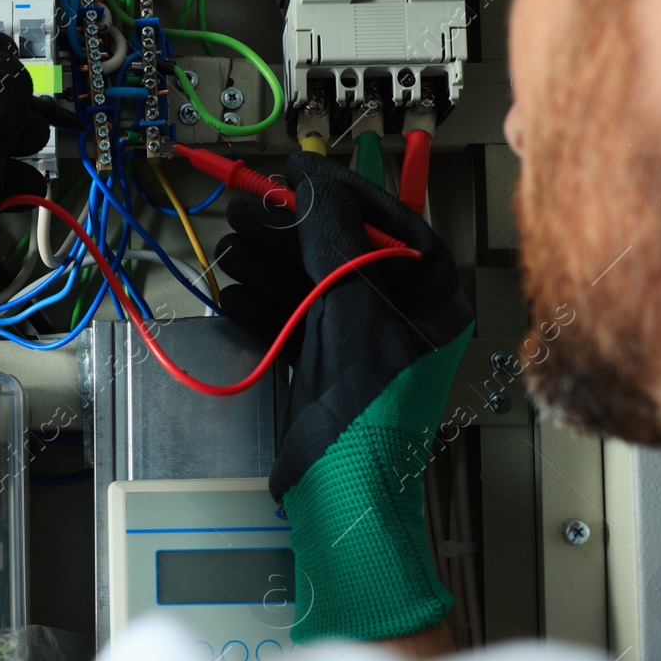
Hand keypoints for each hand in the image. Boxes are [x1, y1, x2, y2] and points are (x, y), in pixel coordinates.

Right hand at [217, 152, 473, 641]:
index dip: (339, 189)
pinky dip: (260, 305)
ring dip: (266, 263)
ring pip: (309, 281)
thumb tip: (310, 185)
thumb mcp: (351, 304)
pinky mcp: (324, 366)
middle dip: (289, 228)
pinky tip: (232, 294)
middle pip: (339, 246)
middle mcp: (399, 313)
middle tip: (247, 208)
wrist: (343, 491)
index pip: (389, 218)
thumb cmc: (369, 410)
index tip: (294, 169)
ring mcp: (360, 340)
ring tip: (229, 249)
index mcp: (431, 295)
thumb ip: (332, 237)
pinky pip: (290, 319)